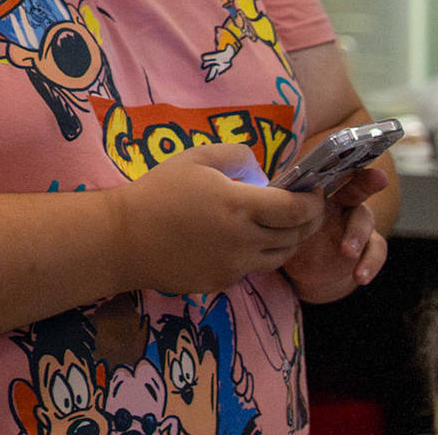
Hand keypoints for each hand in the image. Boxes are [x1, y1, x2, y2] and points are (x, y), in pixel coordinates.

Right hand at [112, 143, 325, 296]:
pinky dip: (257, 254)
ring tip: (281, 226)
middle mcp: (244, 240)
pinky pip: (252, 269)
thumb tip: (261, 169)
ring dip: (289, 240)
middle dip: (309, 221)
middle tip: (308, 209)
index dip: (313, 201)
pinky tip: (241, 241)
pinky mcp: (222, 282)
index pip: (296, 208)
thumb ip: (235, 155)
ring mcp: (234, 266)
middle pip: (295, 235)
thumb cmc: (157, 192)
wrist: (123, 237)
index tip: (314, 193)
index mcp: (239, 205)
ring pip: (280, 256)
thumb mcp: (194, 158)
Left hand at [281, 165, 389, 302]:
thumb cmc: (290, 236)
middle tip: (378, 176)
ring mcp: (356, 225)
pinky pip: (376, 250)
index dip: (340, 160)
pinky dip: (370, 263)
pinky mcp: (365, 248)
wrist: (300, 273)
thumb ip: (277, 206)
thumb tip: (258, 192)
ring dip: (357, 235)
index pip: (329, 172)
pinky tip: (360, 276)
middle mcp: (342, 204)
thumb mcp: (280, 221)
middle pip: (357, 187)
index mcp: (319, 193)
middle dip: (368, 180)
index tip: (346, 152)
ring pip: (365, 221)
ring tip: (346, 251)